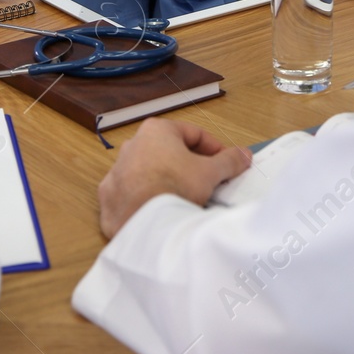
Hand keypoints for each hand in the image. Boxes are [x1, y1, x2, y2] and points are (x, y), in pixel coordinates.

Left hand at [97, 118, 250, 237]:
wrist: (145, 223)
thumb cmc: (176, 187)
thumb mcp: (210, 173)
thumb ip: (229, 161)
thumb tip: (244, 154)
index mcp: (157, 130)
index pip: (193, 134)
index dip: (214, 149)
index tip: (226, 163)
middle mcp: (133, 144)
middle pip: (170, 152)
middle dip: (190, 165)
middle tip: (208, 182)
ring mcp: (117, 170)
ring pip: (150, 172)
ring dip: (167, 181)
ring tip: (186, 199)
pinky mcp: (109, 196)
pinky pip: (133, 193)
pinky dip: (147, 198)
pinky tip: (160, 210)